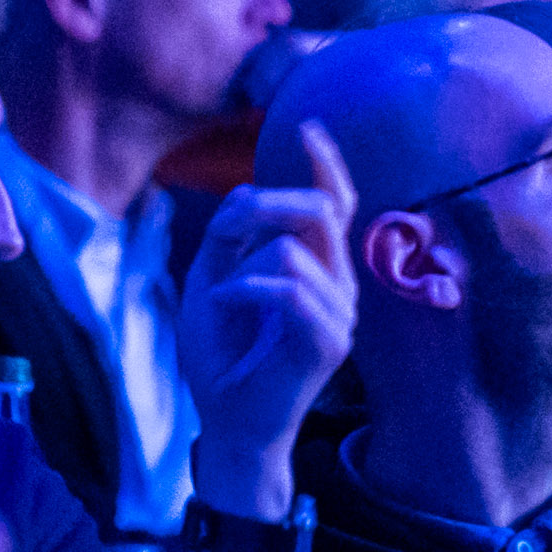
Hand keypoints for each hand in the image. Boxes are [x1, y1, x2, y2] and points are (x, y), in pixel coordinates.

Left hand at [181, 121, 358, 521]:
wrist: (228, 422)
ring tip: (225, 300)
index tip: (310, 129)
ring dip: (243, 268)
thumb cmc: (221, 354)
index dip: (326, 165)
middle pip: (316, 210)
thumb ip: (230, 234)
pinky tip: (226, 307)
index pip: (335, 204)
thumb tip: (250, 192)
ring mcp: (339, 313)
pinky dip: (245, 290)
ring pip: (292, 248)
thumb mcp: (212, 277)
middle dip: (264, 208)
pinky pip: (286, 287)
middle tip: (225, 242)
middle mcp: (339, 284)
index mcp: (317, 266)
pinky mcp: (327, 341)